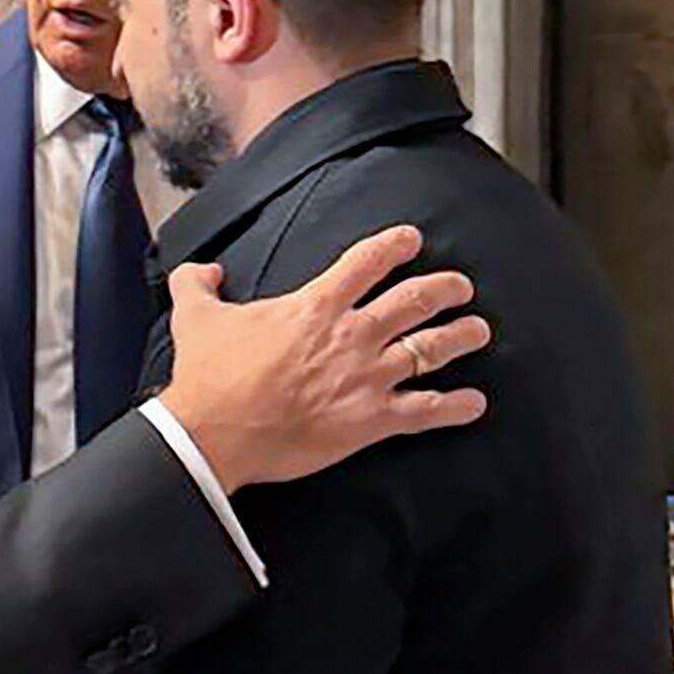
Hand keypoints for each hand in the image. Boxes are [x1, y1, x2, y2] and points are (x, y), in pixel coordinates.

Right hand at [160, 225, 490, 490]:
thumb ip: (198, 285)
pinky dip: (454, 407)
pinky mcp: (371, 421)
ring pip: (431, 350)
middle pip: (414, 301)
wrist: (214, 433)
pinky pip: (425, 411)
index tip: (411, 239)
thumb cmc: (209, 376)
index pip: (366, 261)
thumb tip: (203, 271)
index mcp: (315, 305)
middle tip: (460, 286)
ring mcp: (367, 378)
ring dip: (460, 337)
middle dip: (445, 288)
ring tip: (478, 330)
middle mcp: (351, 335)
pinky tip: (474, 404)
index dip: (394, 245)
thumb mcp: (195, 317)